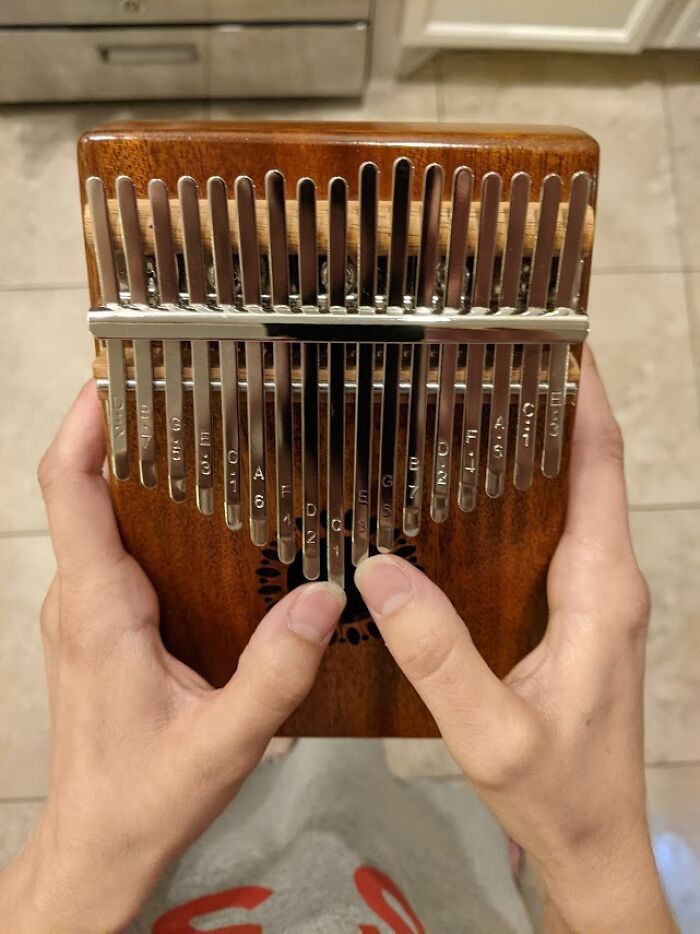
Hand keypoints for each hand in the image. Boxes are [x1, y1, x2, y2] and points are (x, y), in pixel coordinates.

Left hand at [0, 383, 345, 932]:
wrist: (97, 847)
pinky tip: (204, 520)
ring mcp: (86, 614)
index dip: (84, 424)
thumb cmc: (145, 798)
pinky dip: (146, 516)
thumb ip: (275, 671)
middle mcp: (81, 600)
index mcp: (99, 609)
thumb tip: (324, 593)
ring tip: (205, 438)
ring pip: (99, 519)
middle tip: (189, 391)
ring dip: (138, 472)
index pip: (70, 489)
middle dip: (124, 432)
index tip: (115, 376)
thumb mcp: (224, 741)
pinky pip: (113, 552)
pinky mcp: (100, 630)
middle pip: (85, 489)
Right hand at [354, 349, 675, 932]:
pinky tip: (462, 499)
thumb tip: (376, 569)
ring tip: (464, 410)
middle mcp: (607, 579)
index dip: (586, 395)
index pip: (601, 465)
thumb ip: (438, 656)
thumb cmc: (556, 792)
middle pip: (586, 468)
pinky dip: (518, 499)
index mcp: (602, 588)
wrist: (593, 841)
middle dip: (548, 405)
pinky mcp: (577, 615)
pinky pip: (550, 536)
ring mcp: (595, 597)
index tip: (558, 339)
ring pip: (568, 498)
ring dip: (532, 448)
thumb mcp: (491, 732)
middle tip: (483, 362)